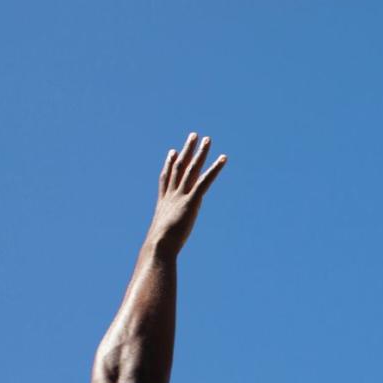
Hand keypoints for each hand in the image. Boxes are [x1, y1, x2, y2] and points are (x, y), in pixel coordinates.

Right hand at [147, 133, 226, 258]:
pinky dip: (215, 168)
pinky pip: (205, 180)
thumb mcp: (162, 237)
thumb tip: (161, 244)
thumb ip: (164, 234)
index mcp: (164, 202)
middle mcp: (172, 194)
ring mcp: (181, 196)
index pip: (166, 178)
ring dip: (201, 152)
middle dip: (187, 150)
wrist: (159, 246)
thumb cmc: (159, 247)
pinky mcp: (192, 200)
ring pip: (192, 168)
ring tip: (207, 139)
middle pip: (180, 166)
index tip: (173, 151)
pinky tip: (223, 158)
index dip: (170, 163)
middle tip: (193, 135)